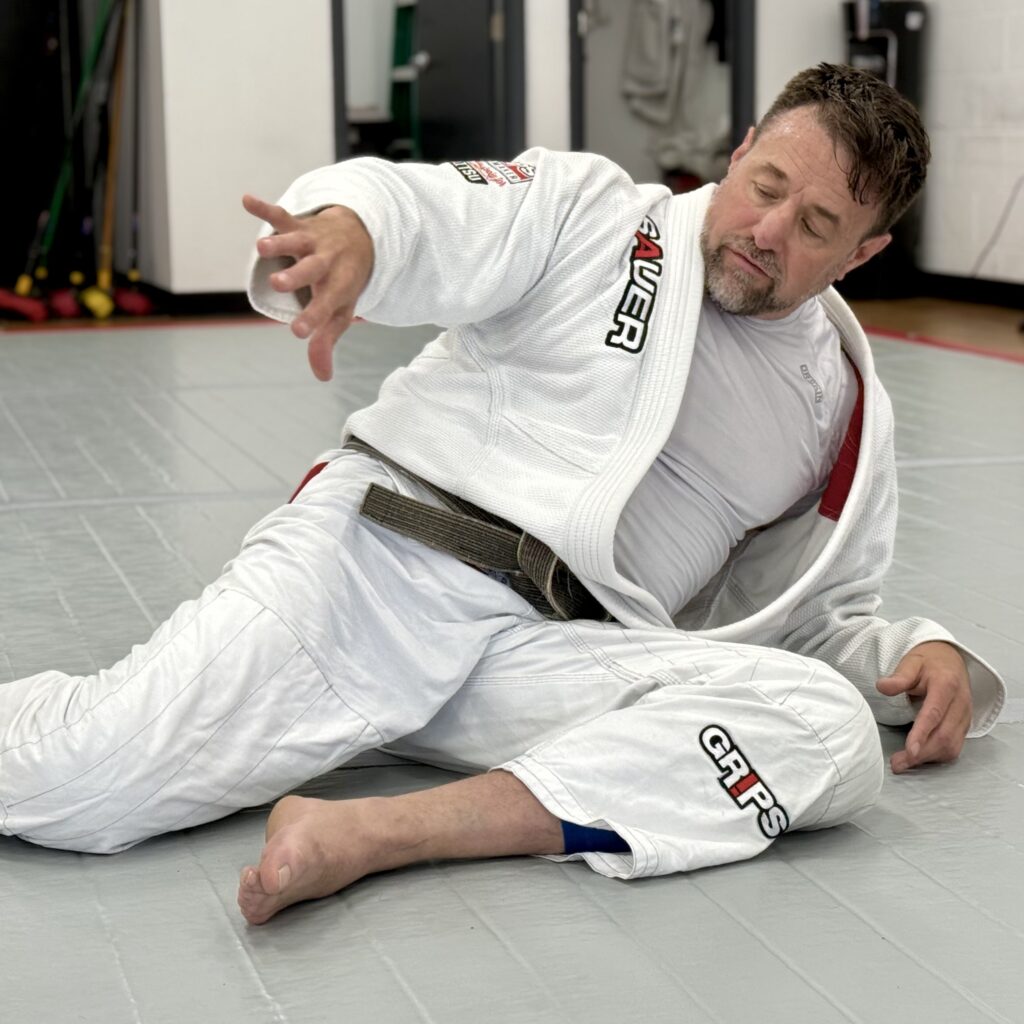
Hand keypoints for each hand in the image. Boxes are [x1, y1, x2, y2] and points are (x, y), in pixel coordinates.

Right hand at [242, 195, 373, 380]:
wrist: (360, 236)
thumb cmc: (345, 282)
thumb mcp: (340, 311)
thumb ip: (326, 341)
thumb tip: (322, 376)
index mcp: (338, 287)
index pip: (326, 306)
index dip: (313, 319)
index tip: (297, 332)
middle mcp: (327, 262)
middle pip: (312, 269)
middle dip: (296, 276)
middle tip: (278, 284)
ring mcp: (312, 242)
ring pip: (295, 241)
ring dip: (279, 243)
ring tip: (260, 248)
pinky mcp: (299, 224)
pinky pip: (281, 214)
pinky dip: (264, 207)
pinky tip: (247, 200)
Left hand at [876, 641, 971, 772]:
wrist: (949, 659)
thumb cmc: (927, 662)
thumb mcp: (911, 662)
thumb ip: (899, 676)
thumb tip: (882, 686)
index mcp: (946, 685)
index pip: (934, 714)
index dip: (922, 734)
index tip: (909, 750)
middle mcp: (961, 703)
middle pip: (944, 735)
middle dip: (921, 753)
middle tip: (898, 763)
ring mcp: (965, 716)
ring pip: (951, 745)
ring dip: (928, 758)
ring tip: (904, 763)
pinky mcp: (964, 725)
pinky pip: (955, 746)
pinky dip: (937, 755)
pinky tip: (920, 757)